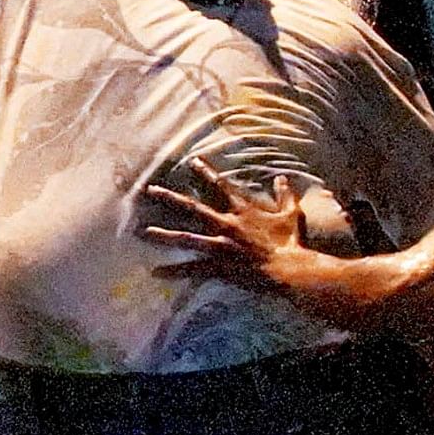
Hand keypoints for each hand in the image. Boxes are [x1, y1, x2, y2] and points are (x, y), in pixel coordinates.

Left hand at [138, 161, 320, 285]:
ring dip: (164, 235)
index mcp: (242, 211)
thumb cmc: (290, 242)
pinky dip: (174, 271)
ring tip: (143, 232)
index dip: (206, 172)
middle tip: (151, 190)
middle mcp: (226, 225)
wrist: (289, 268)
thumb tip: (282, 177)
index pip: (220, 186)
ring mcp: (220, 246)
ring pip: (186, 238)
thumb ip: (285, 195)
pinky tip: (156, 273)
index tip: (193, 161)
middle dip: (171, 198)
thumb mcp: (290, 215)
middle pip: (193, 208)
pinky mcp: (219, 266)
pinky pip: (192, 269)